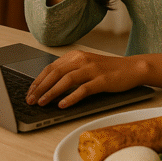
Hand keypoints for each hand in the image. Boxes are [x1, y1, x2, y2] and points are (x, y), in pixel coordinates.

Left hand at [25, 50, 144, 108]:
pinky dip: (71, 97)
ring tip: (42, 103)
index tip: (29, 92)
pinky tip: (63, 105)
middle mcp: (82, 60)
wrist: (132, 68)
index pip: (50, 67)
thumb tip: (49, 85)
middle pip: (55, 73)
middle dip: (40, 87)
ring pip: (66, 80)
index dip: (38, 80)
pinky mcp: (102, 80)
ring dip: (52, 92)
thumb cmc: (108, 70)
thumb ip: (70, 71)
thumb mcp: (86, 66)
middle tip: (30, 100)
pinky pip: (83, 89)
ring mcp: (92, 69)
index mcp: (75, 56)